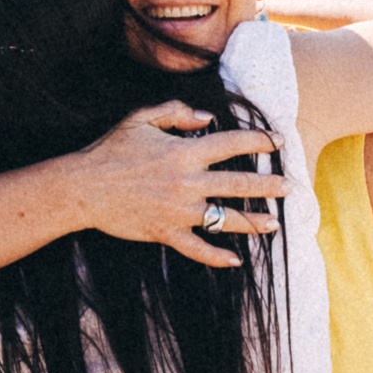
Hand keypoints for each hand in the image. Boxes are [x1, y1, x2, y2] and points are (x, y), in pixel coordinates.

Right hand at [66, 102, 286, 267]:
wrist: (82, 188)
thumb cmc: (110, 150)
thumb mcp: (140, 118)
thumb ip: (177, 111)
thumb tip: (208, 118)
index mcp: (184, 152)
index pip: (232, 144)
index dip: (260, 140)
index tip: (279, 141)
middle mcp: (187, 183)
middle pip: (239, 184)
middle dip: (269, 185)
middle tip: (290, 187)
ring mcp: (179, 212)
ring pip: (226, 219)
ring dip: (253, 222)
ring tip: (274, 224)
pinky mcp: (166, 233)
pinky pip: (198, 249)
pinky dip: (217, 257)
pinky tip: (235, 260)